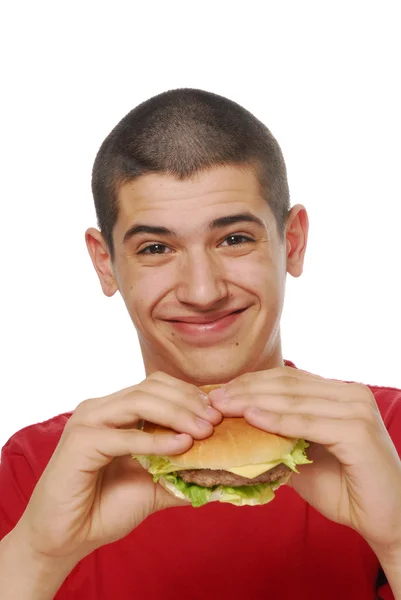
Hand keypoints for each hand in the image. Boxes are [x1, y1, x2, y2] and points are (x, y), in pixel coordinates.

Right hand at [17, 372, 221, 563]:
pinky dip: (156, 440)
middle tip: (216, 420)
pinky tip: (181, 446)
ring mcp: (87, 421)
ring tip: (204, 431)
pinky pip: (124, 435)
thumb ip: (180, 470)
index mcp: (114, 410)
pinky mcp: (80, 442)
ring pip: (139, 402)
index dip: (188, 394)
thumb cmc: (105, 508)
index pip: (156, 386)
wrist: (65, 539)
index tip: (217, 412)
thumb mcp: (153, 485)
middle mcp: (100, 408)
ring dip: (177, 414)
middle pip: (151, 387)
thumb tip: (221, 468)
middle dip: (188, 401)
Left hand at [209, 367, 400, 556]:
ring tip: (222, 406)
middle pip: (288, 385)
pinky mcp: (358, 431)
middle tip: (212, 399)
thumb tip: (237, 427)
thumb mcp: (304, 457)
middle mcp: (351, 393)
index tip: (218, 392)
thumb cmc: (344, 489)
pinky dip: (277, 420)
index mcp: (339, 393)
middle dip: (245, 389)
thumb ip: (279, 437)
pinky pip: (308, 422)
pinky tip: (251, 418)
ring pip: (294, 399)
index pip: (287, 379)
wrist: (386, 520)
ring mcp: (357, 409)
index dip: (250, 383)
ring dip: (253, 401)